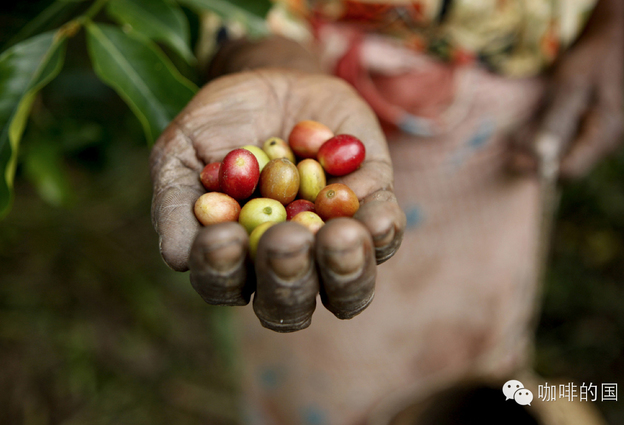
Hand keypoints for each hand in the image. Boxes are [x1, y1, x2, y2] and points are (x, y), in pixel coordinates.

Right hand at [150, 69, 405, 331]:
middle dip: (289, 276)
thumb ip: (175, 204)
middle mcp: (287, 264)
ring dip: (345, 269)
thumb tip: (180, 258)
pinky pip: (386, 236)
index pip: (225, 285)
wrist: (274, 80)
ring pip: (348, 286)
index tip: (223, 235)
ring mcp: (332, 242)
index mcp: (235, 259)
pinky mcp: (372, 208)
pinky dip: (381, 231)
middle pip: (292, 304)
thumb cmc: (220, 124)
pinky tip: (375, 217)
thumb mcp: (181, 152)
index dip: (223, 271)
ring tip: (338, 235)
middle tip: (285, 237)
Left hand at [510, 1, 623, 178]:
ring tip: (514, 136)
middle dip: (534, 159)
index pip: (571, 169)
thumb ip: (557, 120)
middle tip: (510, 147)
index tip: (513, 158)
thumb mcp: (571, 87)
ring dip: (534, 151)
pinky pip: (559, 146)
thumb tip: (542, 152)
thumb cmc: (588, 61)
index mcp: (605, 134)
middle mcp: (603, 143)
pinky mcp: (583, 134)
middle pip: (564, 167)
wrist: (603, 43)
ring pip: (559, 158)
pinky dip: (539, 141)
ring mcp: (594, 140)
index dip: (541, 168)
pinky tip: (524, 131)